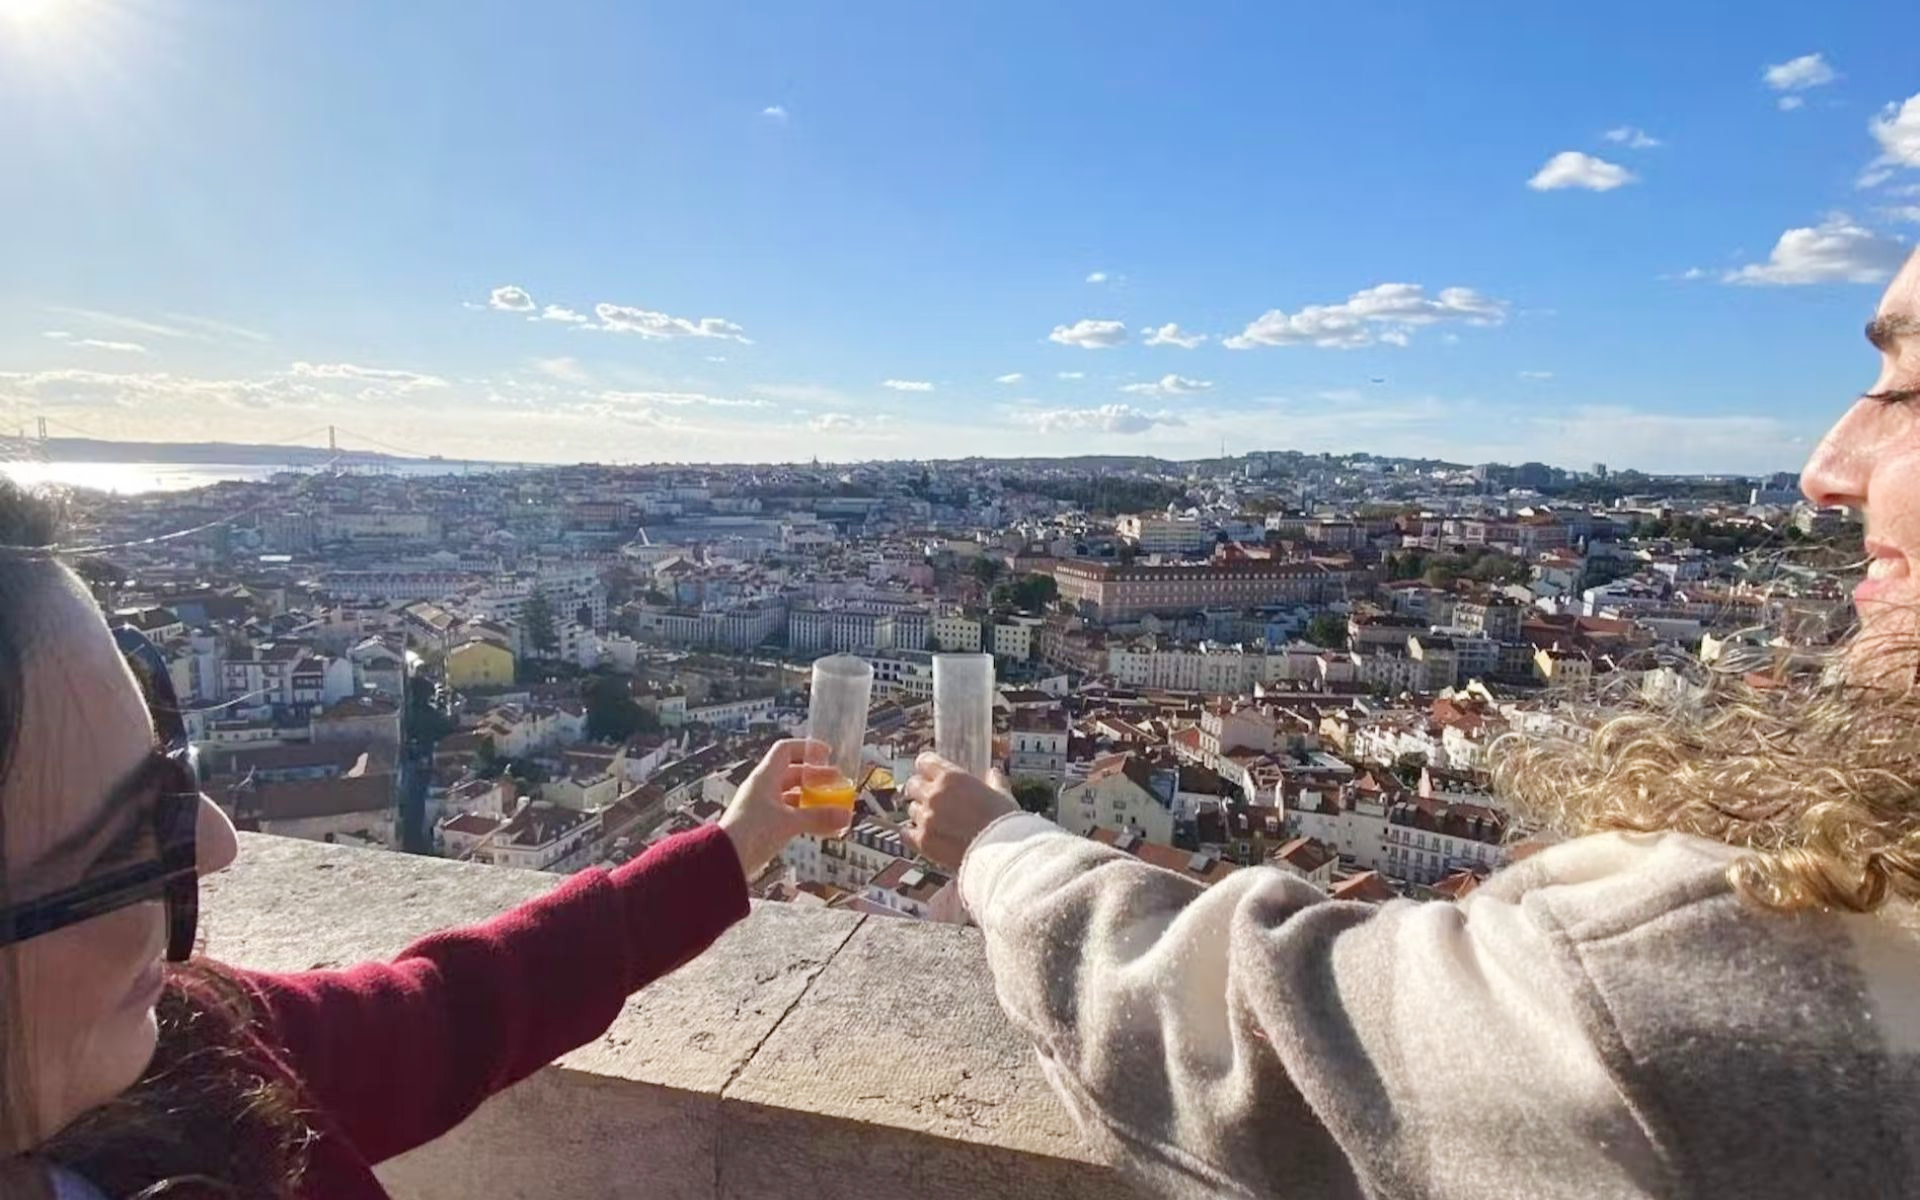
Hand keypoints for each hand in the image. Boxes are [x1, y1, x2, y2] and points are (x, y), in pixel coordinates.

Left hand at [718, 739, 853, 879]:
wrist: (724, 859)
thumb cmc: (752, 832)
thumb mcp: (789, 822)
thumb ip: (818, 818)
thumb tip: (846, 816)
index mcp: (765, 777)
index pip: (786, 750)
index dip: (806, 748)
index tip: (827, 754)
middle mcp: (763, 788)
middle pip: (793, 774)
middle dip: (817, 778)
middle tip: (838, 783)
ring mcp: (762, 806)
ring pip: (792, 796)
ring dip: (813, 800)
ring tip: (835, 807)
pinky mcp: (763, 825)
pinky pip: (789, 815)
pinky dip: (805, 817)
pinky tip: (822, 827)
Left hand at [901, 752, 1018, 871]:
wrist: (1003, 854)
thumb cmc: (1005, 823)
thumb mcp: (1002, 794)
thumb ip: (994, 781)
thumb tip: (993, 773)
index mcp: (952, 777)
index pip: (924, 761)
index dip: (927, 766)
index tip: (929, 771)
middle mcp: (934, 795)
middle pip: (913, 784)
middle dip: (920, 789)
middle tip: (930, 797)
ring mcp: (926, 818)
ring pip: (911, 809)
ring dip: (920, 812)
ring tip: (935, 821)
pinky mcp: (923, 841)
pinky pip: (906, 833)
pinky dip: (912, 833)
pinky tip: (921, 835)